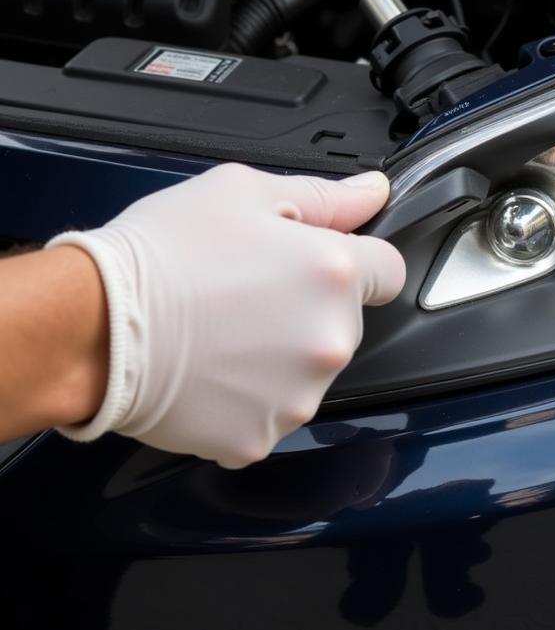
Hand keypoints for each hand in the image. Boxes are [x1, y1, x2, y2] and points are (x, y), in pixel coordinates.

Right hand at [48, 165, 404, 468]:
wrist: (91, 324)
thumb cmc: (159, 255)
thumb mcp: (243, 192)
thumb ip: (324, 197)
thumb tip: (372, 193)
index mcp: (332, 273)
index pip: (388, 270)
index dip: (356, 263)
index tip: (317, 265)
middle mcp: (328, 340)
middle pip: (345, 323)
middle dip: (308, 308)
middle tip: (246, 292)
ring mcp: (297, 396)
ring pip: (309, 371)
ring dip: (280, 356)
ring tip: (221, 332)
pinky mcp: (261, 436)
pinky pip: (270, 412)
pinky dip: (246, 397)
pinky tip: (209, 370)